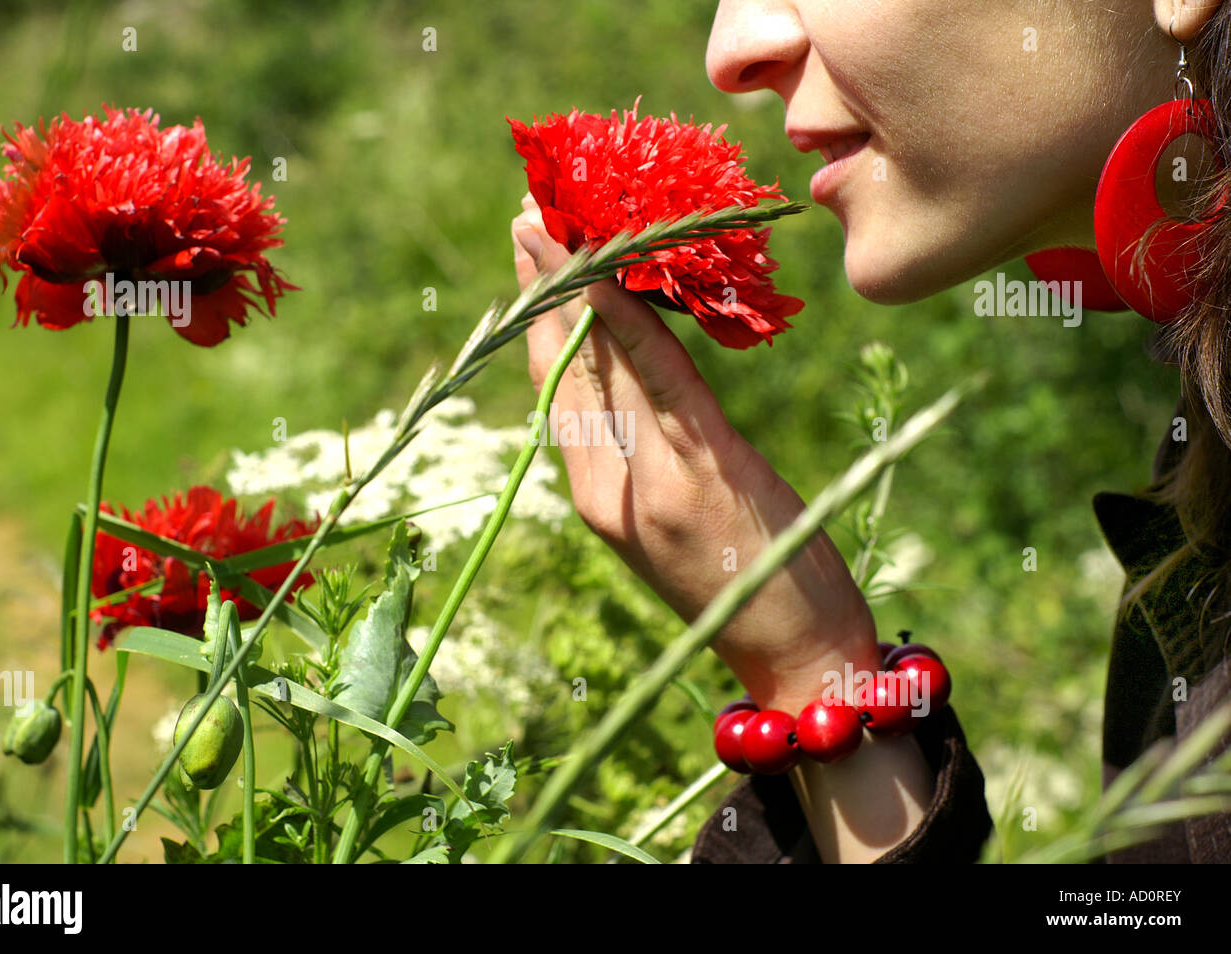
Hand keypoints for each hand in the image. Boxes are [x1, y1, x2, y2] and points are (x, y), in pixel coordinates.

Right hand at [511, 194, 879, 711]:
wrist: (793, 652)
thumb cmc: (743, 585)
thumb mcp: (679, 521)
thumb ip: (651, 452)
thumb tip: (641, 374)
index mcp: (598, 497)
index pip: (559, 392)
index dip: (542, 321)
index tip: (532, 261)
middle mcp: (607, 486)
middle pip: (569, 367)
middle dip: (547, 288)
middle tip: (530, 215)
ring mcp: (649, 478)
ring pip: (602, 365)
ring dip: (577, 286)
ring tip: (556, 223)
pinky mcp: (697, 471)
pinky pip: (659, 382)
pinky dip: (632, 324)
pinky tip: (614, 274)